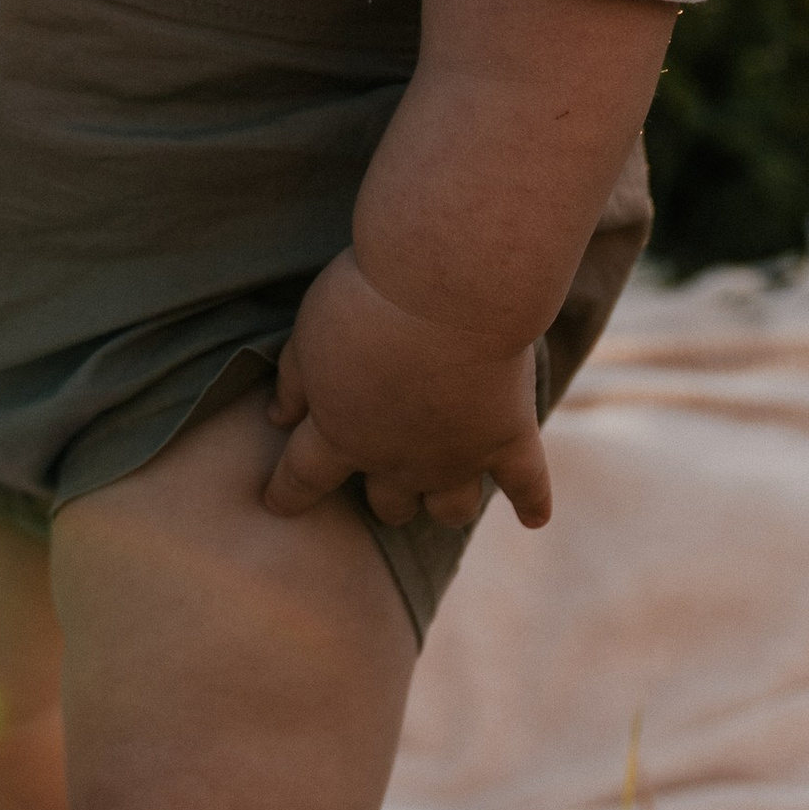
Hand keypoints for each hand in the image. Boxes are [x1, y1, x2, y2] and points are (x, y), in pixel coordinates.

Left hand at [262, 248, 549, 531]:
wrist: (447, 291)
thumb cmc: (366, 301)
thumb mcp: (307, 332)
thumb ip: (292, 380)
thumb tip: (276, 415)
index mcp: (341, 433)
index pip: (303, 477)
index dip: (287, 493)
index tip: (275, 504)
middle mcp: (397, 460)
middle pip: (388, 503)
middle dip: (384, 497)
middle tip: (385, 476)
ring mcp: (457, 457)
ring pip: (450, 508)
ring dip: (444, 505)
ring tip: (444, 497)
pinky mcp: (508, 439)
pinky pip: (526, 485)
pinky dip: (532, 503)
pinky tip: (533, 518)